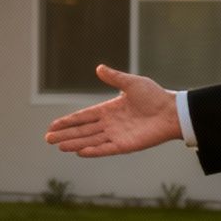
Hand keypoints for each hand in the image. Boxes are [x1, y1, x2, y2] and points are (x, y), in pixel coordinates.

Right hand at [44, 65, 181, 156]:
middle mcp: (109, 124)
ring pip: (90, 140)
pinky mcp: (126, 145)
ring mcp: (116, 135)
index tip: (52, 126)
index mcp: (108, 109)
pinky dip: (94, 151)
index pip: (83, 116)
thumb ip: (114, 78)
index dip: (68, 121)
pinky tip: (80, 152)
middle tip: (48, 139)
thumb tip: (98, 68)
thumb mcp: (132, 83)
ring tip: (59, 146)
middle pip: (82, 130)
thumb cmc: (154, 96)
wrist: (172, 111)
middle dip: (65, 134)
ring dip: (75, 143)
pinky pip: (106, 149)